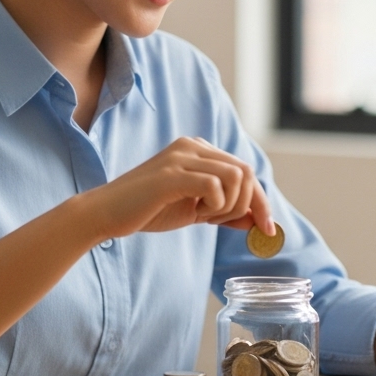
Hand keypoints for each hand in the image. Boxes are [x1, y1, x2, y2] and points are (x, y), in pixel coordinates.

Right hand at [75, 137, 274, 239]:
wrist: (106, 214)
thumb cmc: (148, 210)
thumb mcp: (195, 210)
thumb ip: (226, 210)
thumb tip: (260, 221)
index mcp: (198, 149)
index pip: (244, 170)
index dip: (261, 201)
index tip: (268, 229)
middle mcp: (192, 145)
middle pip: (246, 171)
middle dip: (246, 205)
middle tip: (219, 222)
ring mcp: (182, 156)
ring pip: (236, 176)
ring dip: (228, 206)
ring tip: (203, 215)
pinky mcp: (173, 172)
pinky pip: (216, 186)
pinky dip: (215, 206)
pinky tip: (195, 213)